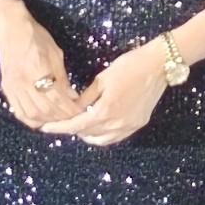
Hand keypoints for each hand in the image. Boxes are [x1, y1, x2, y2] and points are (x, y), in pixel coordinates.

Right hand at [0, 14, 77, 128]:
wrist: (10, 30)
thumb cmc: (36, 38)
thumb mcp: (56, 55)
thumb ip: (62, 78)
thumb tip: (72, 97)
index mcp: (39, 72)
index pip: (58, 100)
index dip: (71, 109)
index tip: (81, 112)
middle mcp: (25, 83)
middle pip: (46, 110)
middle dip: (62, 117)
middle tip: (73, 118)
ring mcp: (14, 88)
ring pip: (32, 114)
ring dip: (48, 120)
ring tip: (59, 120)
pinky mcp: (7, 89)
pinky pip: (18, 111)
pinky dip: (31, 119)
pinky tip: (40, 120)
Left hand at [46, 42, 172, 147]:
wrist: (159, 65)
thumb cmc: (129, 66)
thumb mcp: (102, 79)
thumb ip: (86, 97)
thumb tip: (73, 108)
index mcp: (105, 111)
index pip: (75, 126)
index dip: (59, 127)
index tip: (45, 127)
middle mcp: (117, 123)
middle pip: (87, 134)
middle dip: (72, 129)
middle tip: (63, 121)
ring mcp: (129, 126)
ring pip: (102, 140)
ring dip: (88, 134)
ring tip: (80, 125)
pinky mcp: (138, 123)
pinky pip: (116, 137)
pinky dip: (104, 135)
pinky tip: (99, 127)